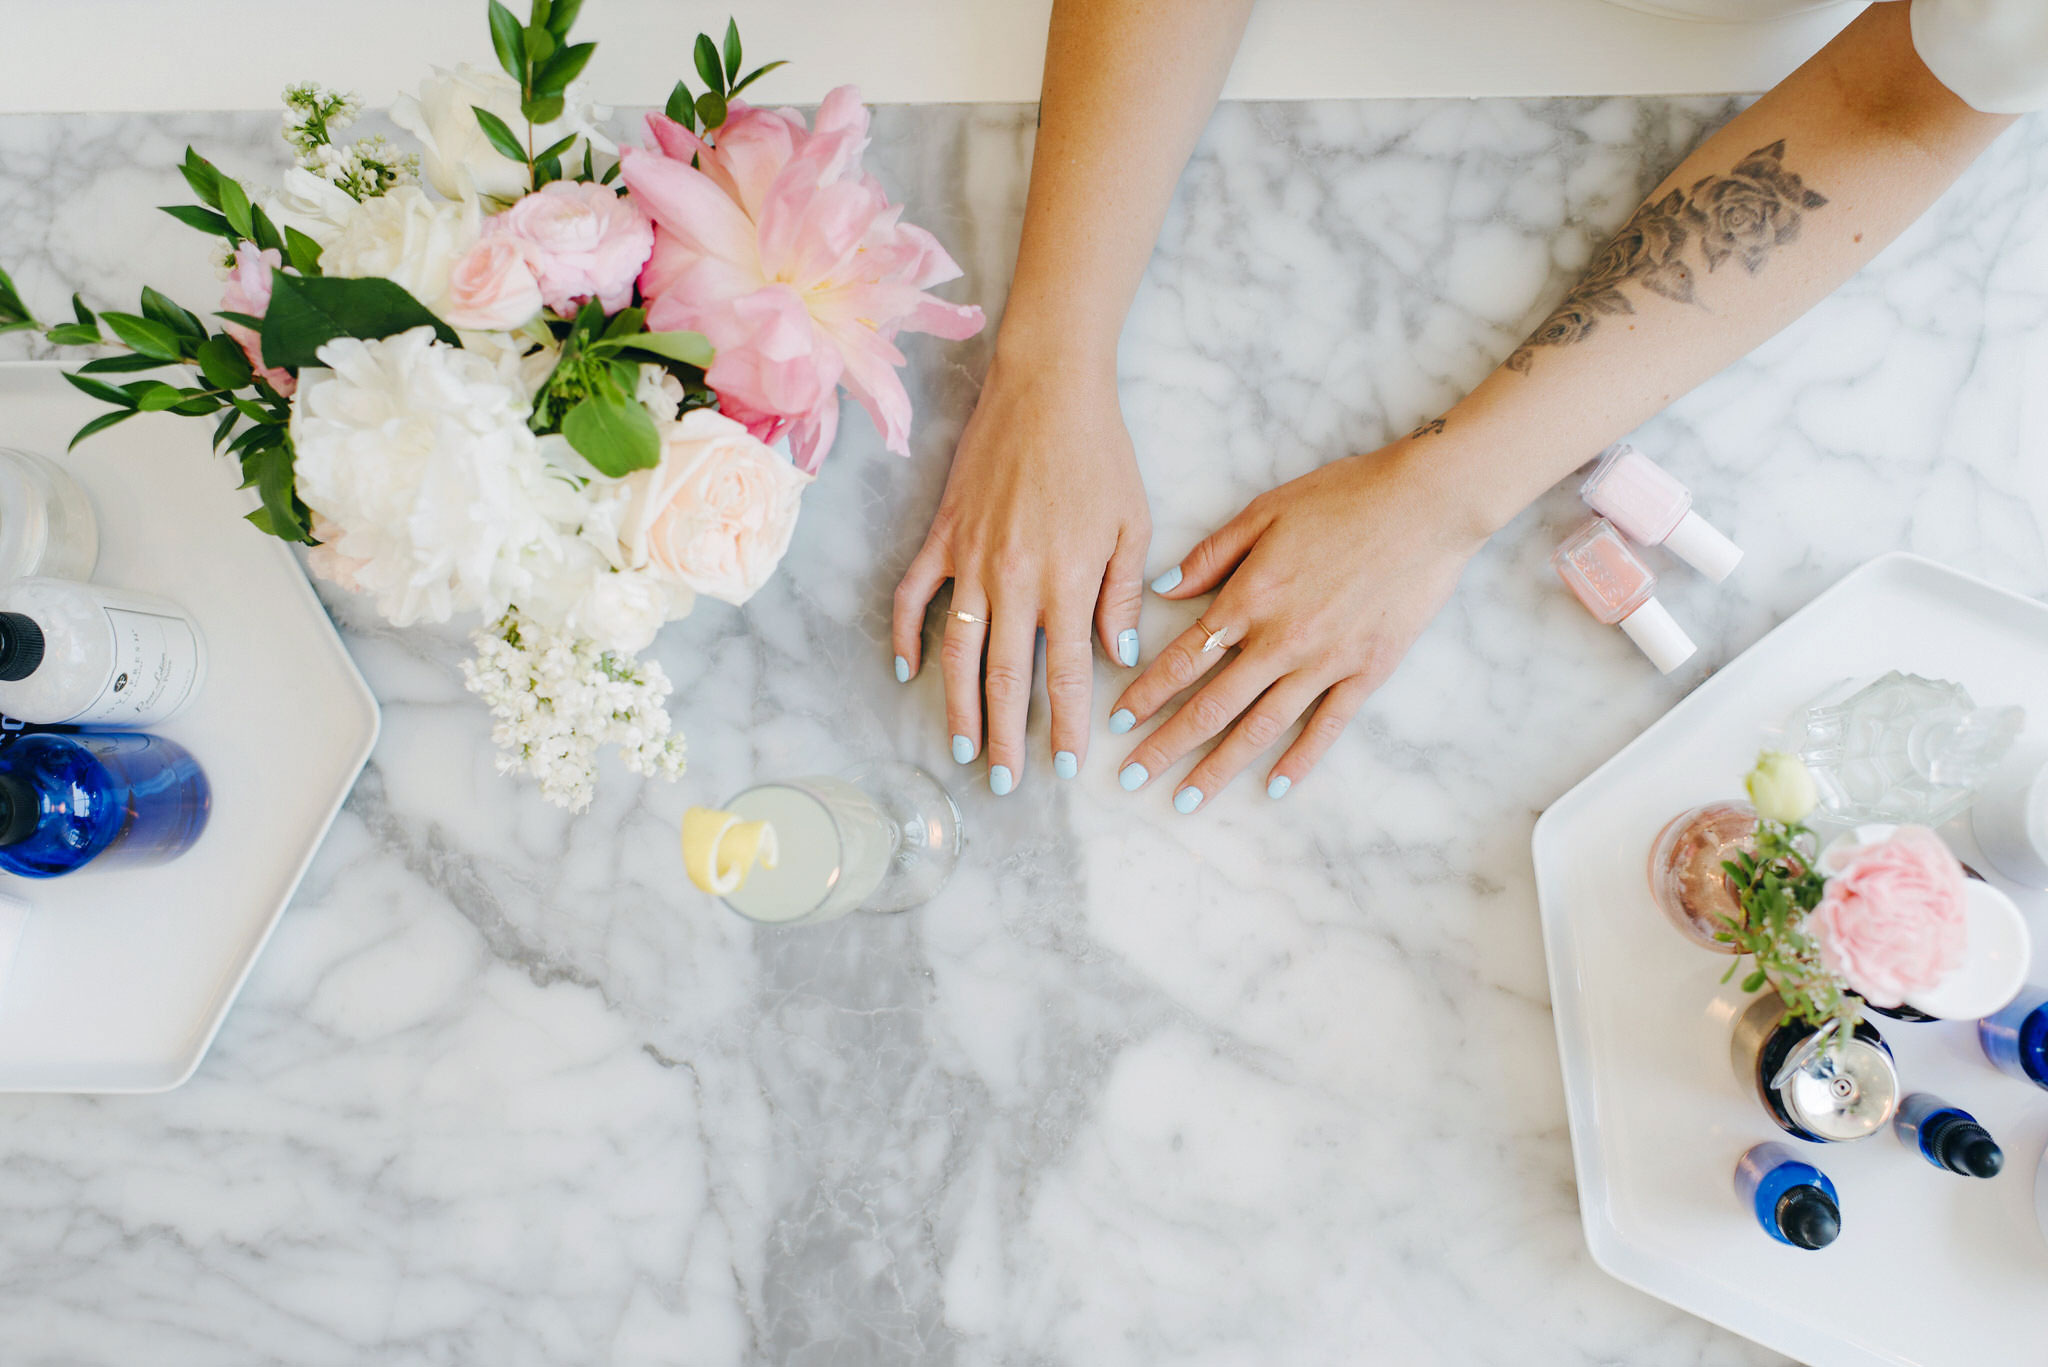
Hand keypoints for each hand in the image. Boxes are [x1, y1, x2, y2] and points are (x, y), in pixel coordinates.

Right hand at [893, 350, 1150, 792]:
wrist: (1047, 388)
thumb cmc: (1100, 454)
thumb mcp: (1131, 526)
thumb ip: (1121, 597)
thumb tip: (1117, 657)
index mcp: (1068, 582)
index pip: (1066, 675)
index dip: (1064, 726)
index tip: (1064, 767)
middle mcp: (1015, 580)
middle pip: (1004, 678)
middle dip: (1005, 738)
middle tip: (1004, 784)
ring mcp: (971, 560)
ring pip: (956, 651)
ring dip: (956, 706)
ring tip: (960, 748)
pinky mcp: (942, 536)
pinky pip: (913, 596)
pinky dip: (906, 637)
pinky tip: (907, 671)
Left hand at [1109, 439, 1486, 810]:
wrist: (1427, 504)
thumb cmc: (1345, 497)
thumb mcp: (1265, 510)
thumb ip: (1212, 555)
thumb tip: (1163, 588)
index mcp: (1250, 599)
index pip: (1183, 659)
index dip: (1147, 694)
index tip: (1118, 722)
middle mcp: (1281, 640)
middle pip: (1211, 706)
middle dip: (1166, 746)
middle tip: (1131, 778)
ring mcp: (1326, 662)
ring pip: (1261, 727)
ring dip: (1219, 767)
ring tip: (1186, 801)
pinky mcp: (1367, 672)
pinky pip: (1327, 726)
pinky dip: (1300, 759)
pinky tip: (1275, 786)